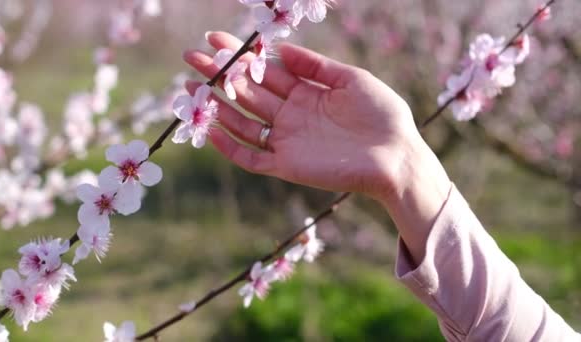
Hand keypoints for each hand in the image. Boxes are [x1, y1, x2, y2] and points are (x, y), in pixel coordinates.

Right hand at [185, 32, 452, 263]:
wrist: (397, 156)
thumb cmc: (382, 115)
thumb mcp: (352, 80)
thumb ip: (316, 66)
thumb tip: (282, 49)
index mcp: (305, 92)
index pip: (265, 71)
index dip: (240, 56)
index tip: (215, 39)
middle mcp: (291, 115)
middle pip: (247, 93)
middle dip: (219, 76)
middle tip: (191, 58)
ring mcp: (287, 141)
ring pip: (242, 123)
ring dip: (216, 107)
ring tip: (190, 89)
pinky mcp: (287, 166)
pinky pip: (251, 157)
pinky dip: (229, 147)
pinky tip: (209, 129)